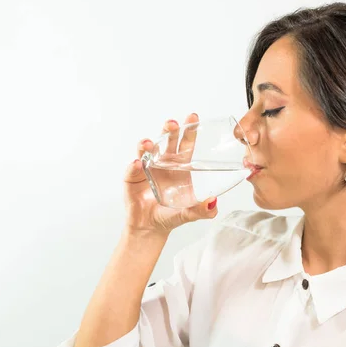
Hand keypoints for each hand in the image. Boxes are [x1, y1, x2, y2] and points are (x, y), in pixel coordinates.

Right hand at [123, 113, 217, 235]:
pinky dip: (134, 166)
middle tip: (171, 124)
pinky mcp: (132, 178)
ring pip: (146, 151)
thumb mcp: (189, 214)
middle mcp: (163, 163)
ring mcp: (147, 168)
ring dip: (147, 145)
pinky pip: (132, 170)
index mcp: (180, 167)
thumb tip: (213, 203)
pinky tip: (137, 163)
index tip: (193, 117)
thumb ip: (202, 210)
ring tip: (149, 144)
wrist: (150, 228)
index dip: (189, 131)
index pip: (185, 144)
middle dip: (169, 130)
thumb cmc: (171, 215)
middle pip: (166, 141)